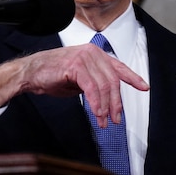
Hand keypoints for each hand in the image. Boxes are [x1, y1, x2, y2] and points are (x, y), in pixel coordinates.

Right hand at [0, 43, 148, 127]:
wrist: (31, 72)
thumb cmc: (53, 75)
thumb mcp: (80, 79)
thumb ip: (96, 83)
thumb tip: (109, 98)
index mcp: (96, 54)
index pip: (119, 67)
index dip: (133, 78)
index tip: (144, 87)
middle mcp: (93, 53)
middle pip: (113, 81)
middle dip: (116, 103)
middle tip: (116, 119)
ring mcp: (85, 57)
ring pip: (104, 86)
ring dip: (105, 107)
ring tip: (104, 121)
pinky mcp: (76, 65)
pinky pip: (92, 88)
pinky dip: (96, 104)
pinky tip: (97, 114)